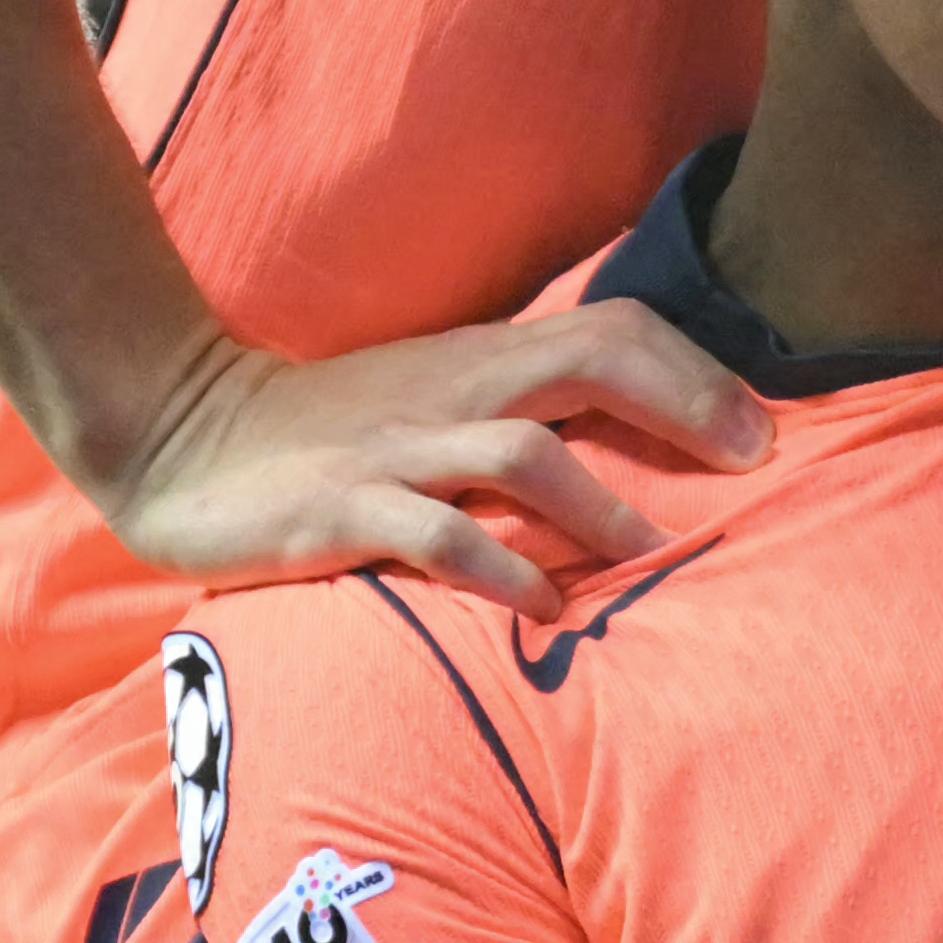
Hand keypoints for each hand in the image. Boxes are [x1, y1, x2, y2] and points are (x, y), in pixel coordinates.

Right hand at [68, 299, 772, 604]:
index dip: (695, 374)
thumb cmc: (328, 431)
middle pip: (590, 363)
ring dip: (600, 504)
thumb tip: (634, 452)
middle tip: (750, 470)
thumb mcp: (432, 401)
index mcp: (480, 362)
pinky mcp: (340, 510)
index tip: (760, 434)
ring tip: (654, 558)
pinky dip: (500, 570)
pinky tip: (545, 611)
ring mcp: (396, 451)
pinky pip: (435, 536)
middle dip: (684, 408)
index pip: (610, 331)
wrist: (182, 433)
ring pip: (522, 451)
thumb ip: (518, 412)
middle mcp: (451, 392)